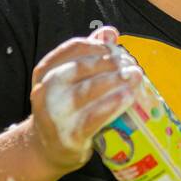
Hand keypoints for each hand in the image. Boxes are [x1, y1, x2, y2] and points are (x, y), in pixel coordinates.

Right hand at [25, 25, 144, 174]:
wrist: (47, 149)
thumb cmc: (65, 109)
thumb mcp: (69, 80)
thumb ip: (87, 55)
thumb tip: (109, 32)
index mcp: (45, 71)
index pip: (73, 48)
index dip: (98, 46)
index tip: (116, 50)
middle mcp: (46, 91)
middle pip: (82, 68)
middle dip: (111, 64)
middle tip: (131, 65)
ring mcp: (56, 114)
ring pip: (88, 91)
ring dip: (115, 81)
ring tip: (135, 77)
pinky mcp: (70, 135)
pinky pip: (93, 117)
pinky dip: (112, 104)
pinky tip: (128, 96)